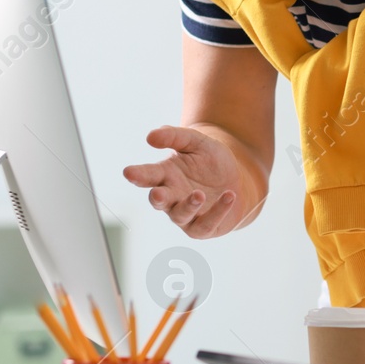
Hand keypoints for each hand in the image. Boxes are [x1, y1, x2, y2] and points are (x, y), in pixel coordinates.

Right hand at [122, 125, 243, 237]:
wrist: (236, 178)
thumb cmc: (210, 160)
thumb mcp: (196, 141)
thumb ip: (174, 136)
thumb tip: (150, 136)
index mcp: (165, 175)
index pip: (147, 175)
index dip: (138, 175)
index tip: (129, 172)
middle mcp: (172, 196)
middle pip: (158, 200)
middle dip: (157, 198)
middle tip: (157, 193)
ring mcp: (186, 214)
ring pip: (181, 215)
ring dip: (188, 206)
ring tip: (198, 194)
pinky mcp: (203, 227)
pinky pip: (206, 224)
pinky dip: (218, 212)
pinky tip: (228, 196)